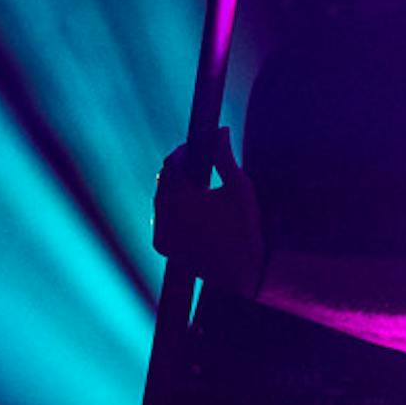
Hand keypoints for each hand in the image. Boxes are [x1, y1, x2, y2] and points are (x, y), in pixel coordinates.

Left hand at [152, 127, 264, 296]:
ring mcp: (160, 232)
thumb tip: (220, 131)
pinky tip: (188, 206)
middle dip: (179, 170)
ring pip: (161, 199)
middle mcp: (163, 215)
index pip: (172, 162)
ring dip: (174, 189)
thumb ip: (224, 157)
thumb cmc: (245, 228)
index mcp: (179, 198)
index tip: (197, 147)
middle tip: (198, 164)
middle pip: (164, 180)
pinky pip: (161, 219)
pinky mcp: (161, 245)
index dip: (184, 151)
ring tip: (195, 184)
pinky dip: (171, 210)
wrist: (244, 273)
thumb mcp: (239, 187)